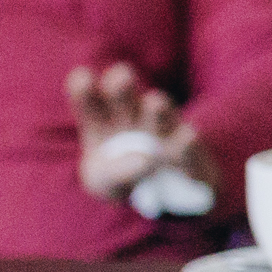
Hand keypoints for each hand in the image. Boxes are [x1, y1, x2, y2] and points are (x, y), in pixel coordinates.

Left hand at [66, 63, 210, 202]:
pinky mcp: (189, 146)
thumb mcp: (104, 184)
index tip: (83, 80)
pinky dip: (187, 141)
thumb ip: (116, 173)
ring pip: (158, 108)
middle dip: (121, 85)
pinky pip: (189, 140)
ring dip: (156, 106)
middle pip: (122, 91)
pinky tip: (187, 138)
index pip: (88, 100)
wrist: (161, 191)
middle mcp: (129, 116)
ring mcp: (161, 127)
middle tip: (120, 80)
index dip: (84, 90)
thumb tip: (145, 160)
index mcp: (100, 122)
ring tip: (154, 103)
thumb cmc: (121, 180)